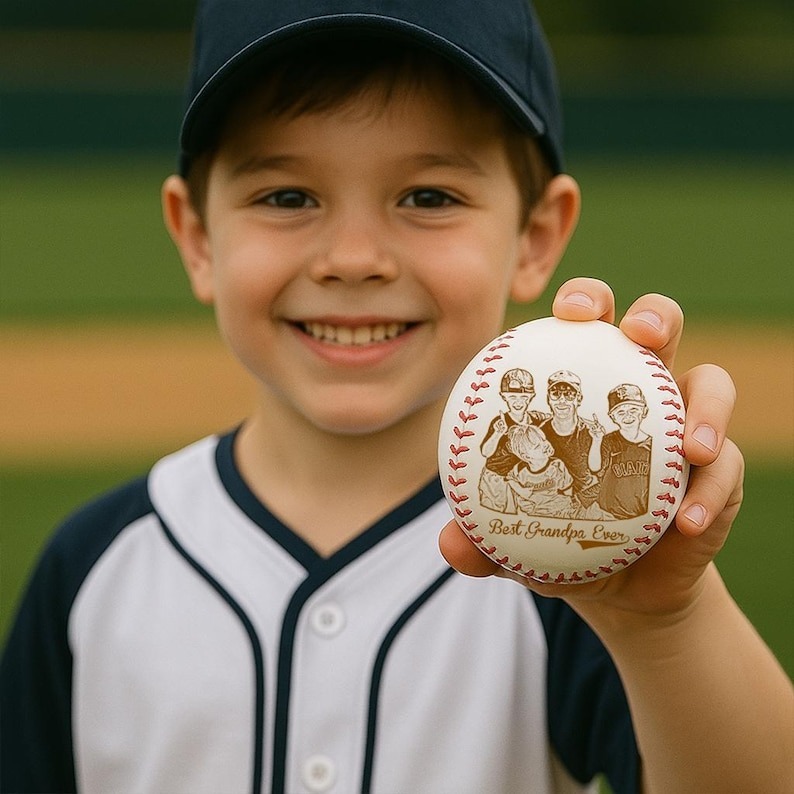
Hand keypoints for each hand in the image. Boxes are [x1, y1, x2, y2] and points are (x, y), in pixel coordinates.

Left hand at [438, 278, 743, 620]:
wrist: (619, 584)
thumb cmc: (559, 537)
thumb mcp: (514, 541)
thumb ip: (483, 538)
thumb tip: (450, 544)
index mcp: (586, 388)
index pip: (586, 329)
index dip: (582, 303)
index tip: (566, 311)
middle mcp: (639, 392)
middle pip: (657, 327)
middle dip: (652, 316)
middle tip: (637, 334)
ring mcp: (684, 426)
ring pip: (712, 384)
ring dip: (707, 405)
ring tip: (691, 446)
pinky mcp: (718, 470)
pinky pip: (725, 468)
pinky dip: (710, 492)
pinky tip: (685, 521)